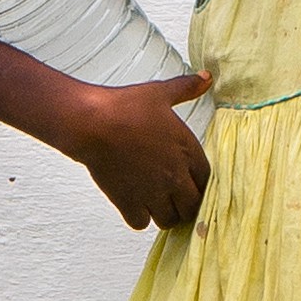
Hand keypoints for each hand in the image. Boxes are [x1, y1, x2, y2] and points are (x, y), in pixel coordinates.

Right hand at [68, 76, 212, 233]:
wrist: (93, 123)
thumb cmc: (125, 107)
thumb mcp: (161, 93)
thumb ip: (187, 88)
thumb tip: (207, 77)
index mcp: (187, 151)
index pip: (208, 180)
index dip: (200, 182)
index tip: (193, 180)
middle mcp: (174, 176)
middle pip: (192, 206)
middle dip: (187, 203)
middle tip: (178, 197)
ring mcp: (152, 192)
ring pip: (169, 220)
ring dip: (166, 213)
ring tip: (159, 202)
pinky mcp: (128, 202)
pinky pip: (141, 223)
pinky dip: (140, 218)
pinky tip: (136, 204)